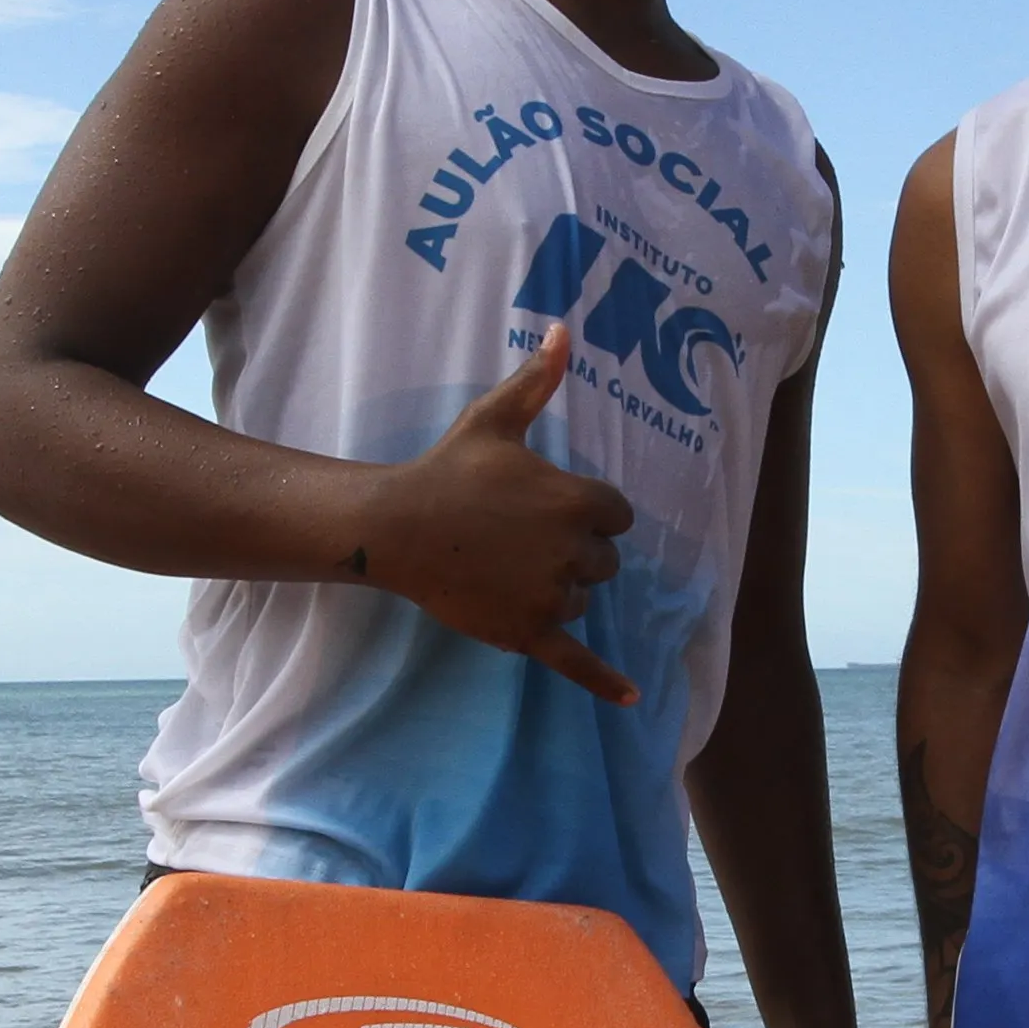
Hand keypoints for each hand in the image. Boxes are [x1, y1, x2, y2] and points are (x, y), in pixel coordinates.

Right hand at [358, 334, 640, 703]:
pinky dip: (604, 682)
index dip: (589, 513)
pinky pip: (577, 660)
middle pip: (605, 561)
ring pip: (582, 601)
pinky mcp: (529, 632)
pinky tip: (631, 698)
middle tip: (520, 539)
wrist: (398, 528)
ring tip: (508, 569)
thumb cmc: (448, 470)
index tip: (548, 508)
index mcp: (577, 500)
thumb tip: (565, 329)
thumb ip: (537, 381)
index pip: (617, 516)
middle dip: (574, 552)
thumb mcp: (495, 420)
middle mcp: (574, 551)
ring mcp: (552, 595)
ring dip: (559, 591)